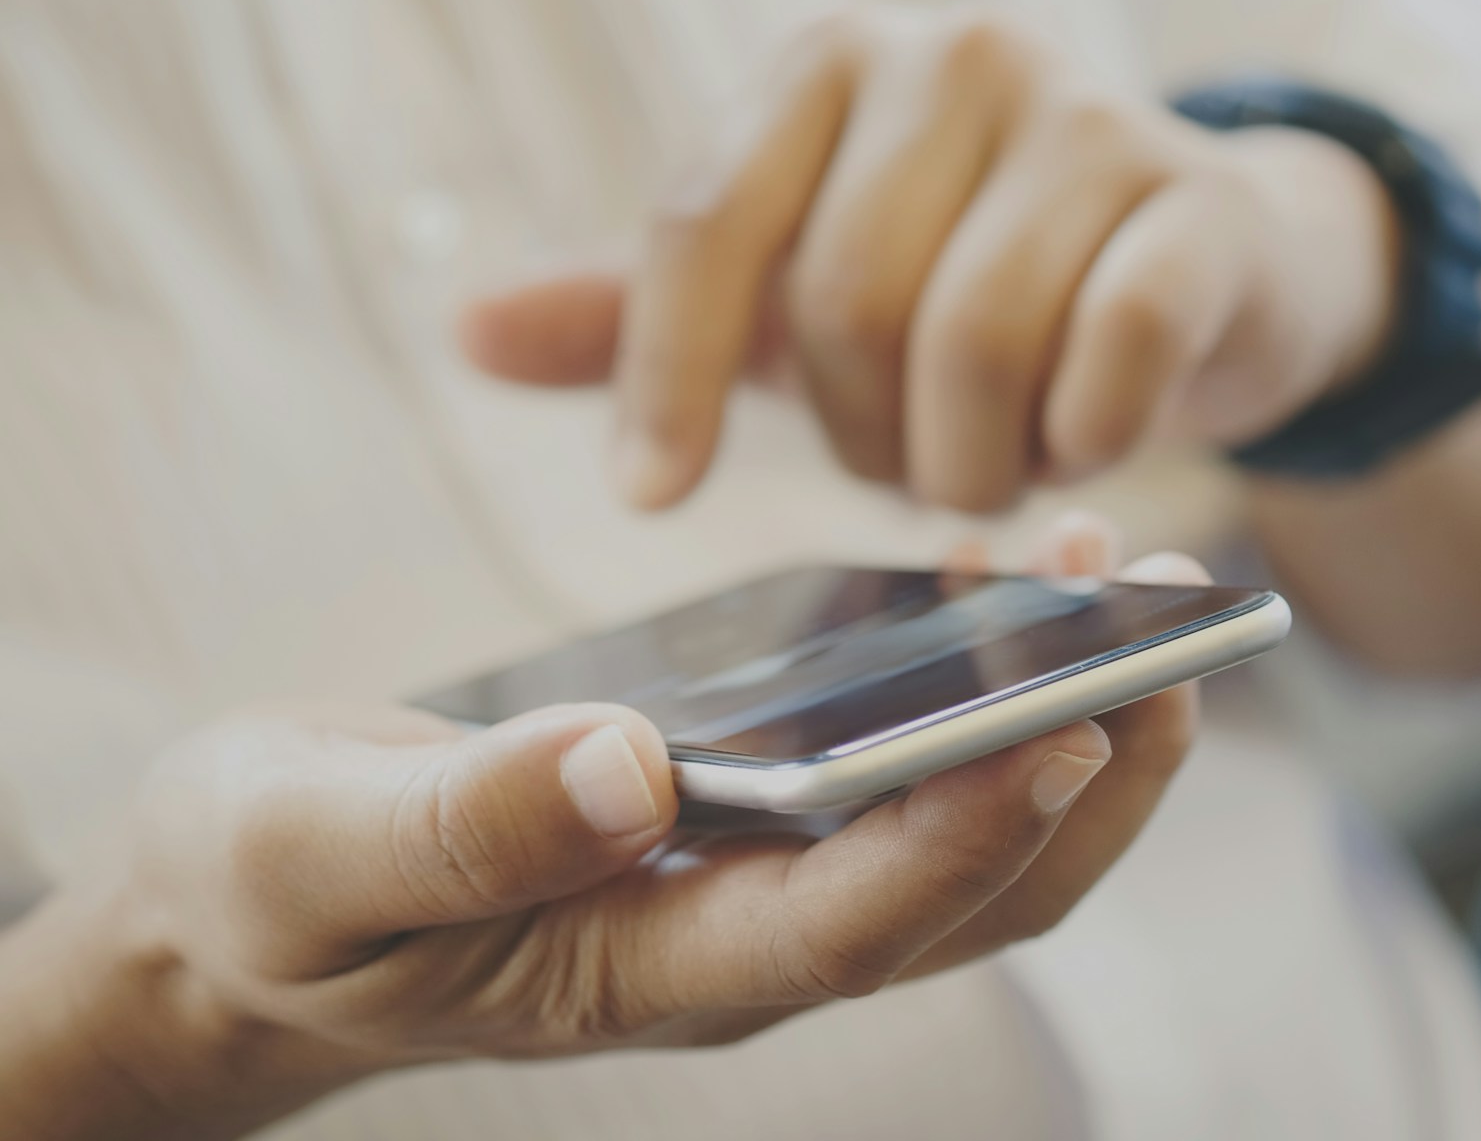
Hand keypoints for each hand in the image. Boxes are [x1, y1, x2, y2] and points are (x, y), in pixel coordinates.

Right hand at [0, 515, 1203, 1140]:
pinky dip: (974, 687)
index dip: (962, 835)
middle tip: (1174, 631)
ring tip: (1120, 573)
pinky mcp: (748, 823)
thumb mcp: (309, 851)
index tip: (1057, 724)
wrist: (243, 910)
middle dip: (1083, 774)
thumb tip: (629, 765)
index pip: (847, 925)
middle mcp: (736, 943)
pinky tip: (993, 574)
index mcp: (644, 969)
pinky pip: (903, 770)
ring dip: (1063, 720)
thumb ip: (454, 824)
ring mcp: (755, 887)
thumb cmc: (264, 890)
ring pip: (966, 835)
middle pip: (968, 894)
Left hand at [461, 3, 1395, 512]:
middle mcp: (953, 53)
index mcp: (826, 60)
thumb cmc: (963, 276)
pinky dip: (1084, 441)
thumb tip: (466, 330)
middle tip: (906, 475)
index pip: (705, 221)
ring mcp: (1088, 113)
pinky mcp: (1196, 201)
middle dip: (865, 442)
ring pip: (975, 343)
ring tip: (990, 473)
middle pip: (844, 306)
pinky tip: (1084, 449)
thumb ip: (645, 312)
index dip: (665, 377)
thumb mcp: (793, 291)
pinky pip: (1112, 352)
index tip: (650, 502)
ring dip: (971, 464)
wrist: (1193, 259)